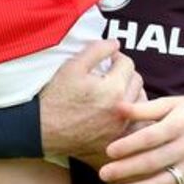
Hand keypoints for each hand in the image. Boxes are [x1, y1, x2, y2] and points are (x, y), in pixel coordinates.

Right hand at [40, 39, 142, 163]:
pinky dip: (132, 114)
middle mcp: (123, 110)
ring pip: (140, 103)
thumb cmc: (56, 97)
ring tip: (115, 91)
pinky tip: (118, 111)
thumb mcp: (73, 66)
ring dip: (132, 93)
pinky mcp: (117, 139)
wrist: (43, 130)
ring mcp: (121, 127)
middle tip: (110, 74)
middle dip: (125, 73)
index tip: (108, 60)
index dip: (116, 57)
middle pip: (137, 82)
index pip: (128, 64)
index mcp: (114, 89)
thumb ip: (97, 50)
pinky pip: (135, 123)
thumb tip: (115, 43)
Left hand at [98, 95, 183, 183]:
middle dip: (126, 170)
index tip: (108, 151)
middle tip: (103, 174)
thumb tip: (117, 108)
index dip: (128, 145)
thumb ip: (145, 108)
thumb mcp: (173, 103)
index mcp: (181, 124)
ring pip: (165, 182)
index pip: (150, 137)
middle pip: (154, 162)